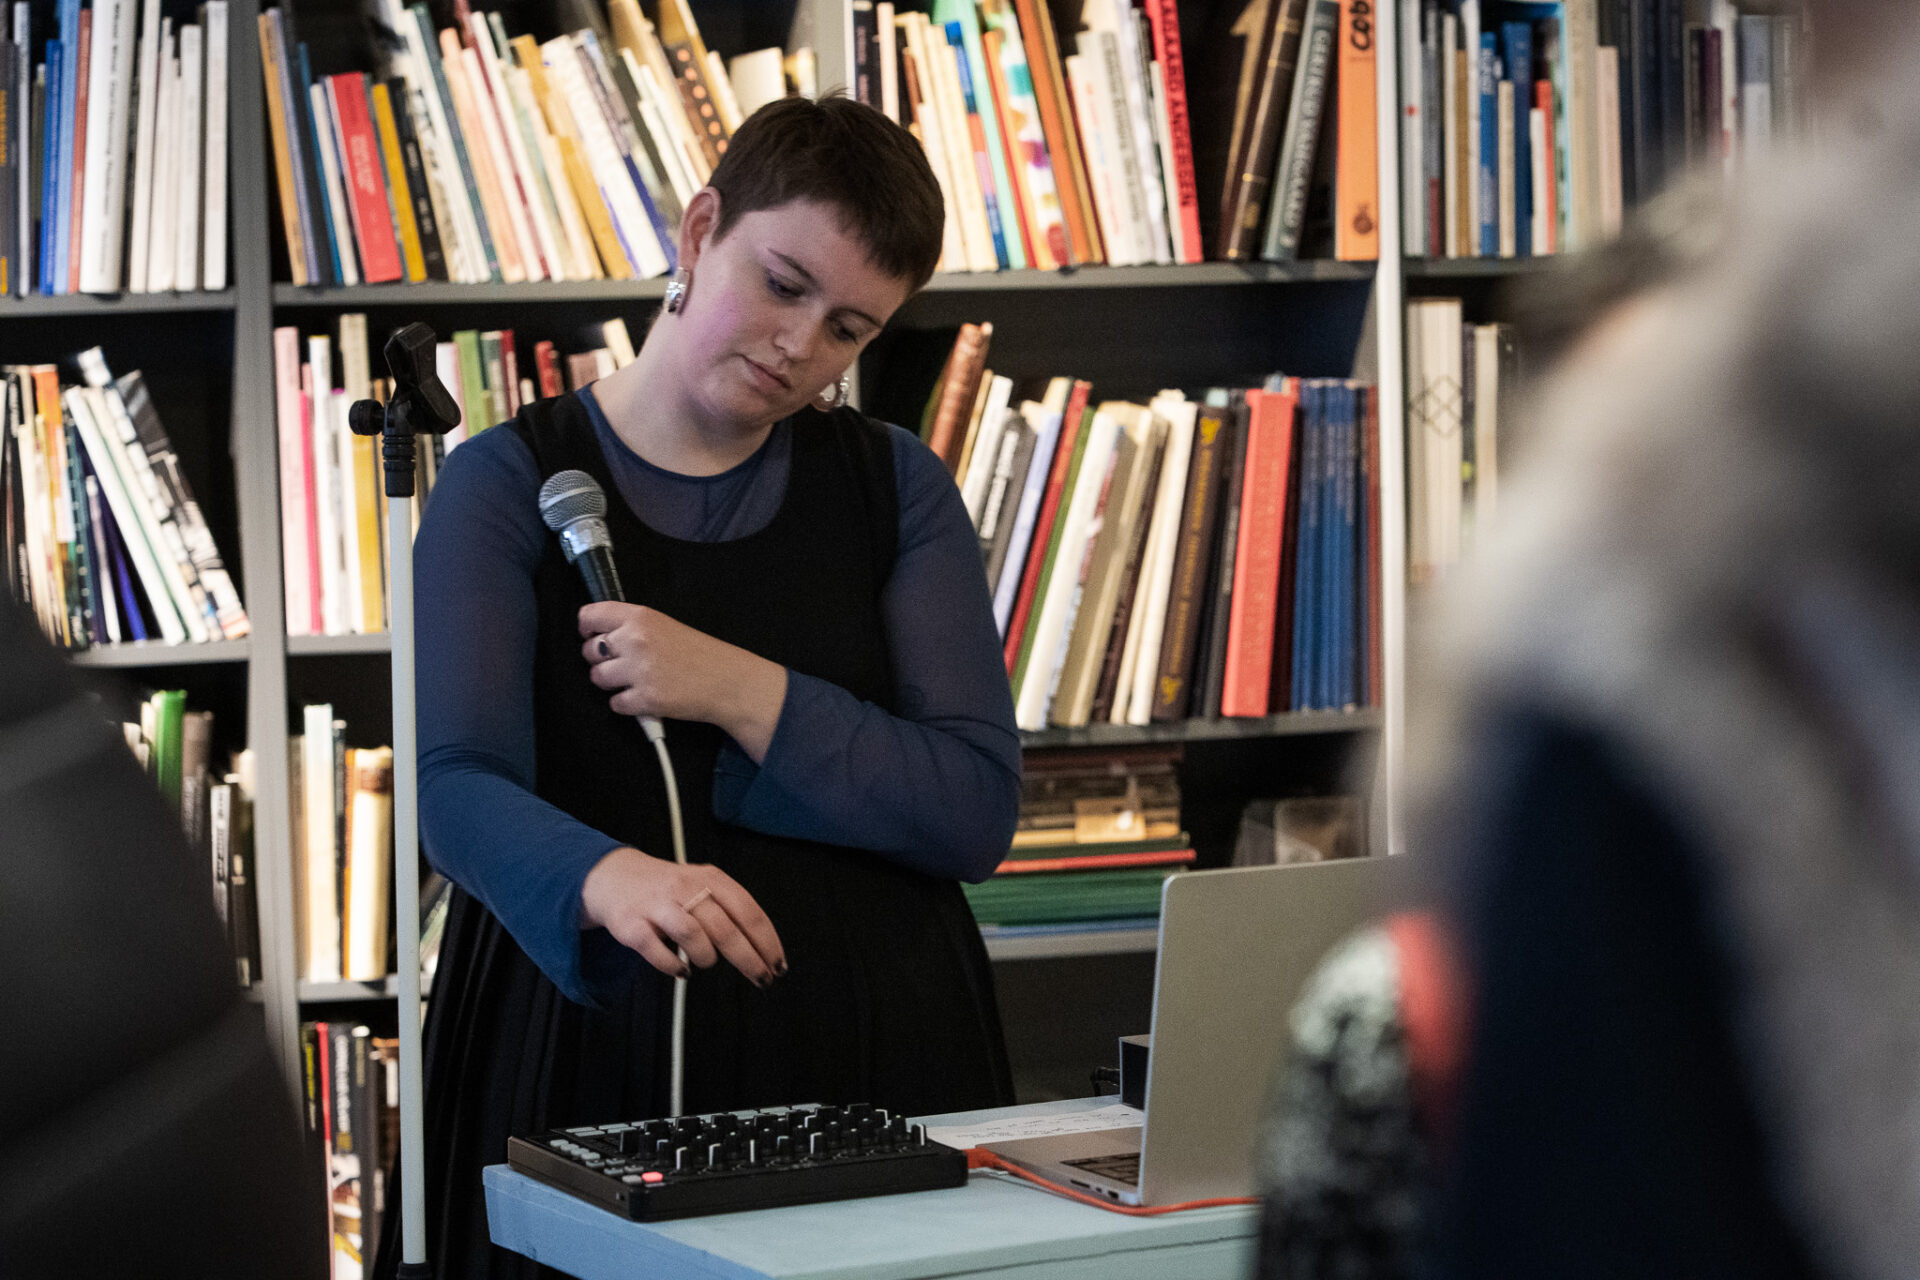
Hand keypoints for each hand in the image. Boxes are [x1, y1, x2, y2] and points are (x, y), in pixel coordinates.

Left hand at [578, 602, 787, 760]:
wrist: (728, 681)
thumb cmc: (700, 654)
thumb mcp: (666, 625)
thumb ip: (632, 626)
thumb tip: (598, 636)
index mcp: (640, 617)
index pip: (590, 616)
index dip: (587, 628)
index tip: (592, 635)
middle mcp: (636, 640)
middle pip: (589, 651)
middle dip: (601, 660)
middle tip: (623, 664)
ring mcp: (639, 671)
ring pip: (597, 678)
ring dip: (612, 683)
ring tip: (635, 681)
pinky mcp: (645, 699)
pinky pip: (614, 703)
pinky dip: (627, 704)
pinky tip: (645, 696)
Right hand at [581, 846, 786, 985]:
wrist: (615, 878)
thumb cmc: (671, 890)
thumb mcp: (704, 885)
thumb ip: (731, 909)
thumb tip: (764, 949)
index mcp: (710, 878)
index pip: (748, 912)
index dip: (767, 942)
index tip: (778, 965)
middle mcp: (685, 887)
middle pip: (725, 929)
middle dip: (749, 959)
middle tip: (762, 979)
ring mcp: (657, 906)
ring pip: (693, 936)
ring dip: (706, 958)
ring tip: (704, 961)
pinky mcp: (632, 925)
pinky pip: (657, 951)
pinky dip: (673, 966)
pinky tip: (680, 970)